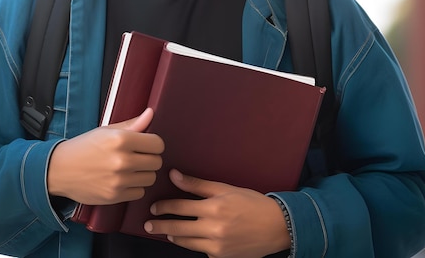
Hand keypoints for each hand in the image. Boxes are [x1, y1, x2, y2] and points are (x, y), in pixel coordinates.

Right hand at [47, 108, 163, 204]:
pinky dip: (134, 187)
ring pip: (150, 178)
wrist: (60, 170)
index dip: (153, 144)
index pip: (158, 144)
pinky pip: (139, 192)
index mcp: (121, 139)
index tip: (146, 144)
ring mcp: (119, 180)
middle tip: (137, 156)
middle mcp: (122, 160)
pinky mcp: (115, 196)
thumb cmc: (84, 147)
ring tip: (129, 168)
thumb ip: (132, 124)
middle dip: (149, 158)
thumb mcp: (106, 130)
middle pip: (156, 162)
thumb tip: (151, 113)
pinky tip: (122, 180)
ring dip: (143, 173)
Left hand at [144, 170, 290, 257]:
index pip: (180, 208)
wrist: (276, 226)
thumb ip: (197, 184)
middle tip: (148, 225)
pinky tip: (189, 240)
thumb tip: (174, 175)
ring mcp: (217, 247)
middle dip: (161, 226)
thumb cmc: (251, 202)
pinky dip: (193, 245)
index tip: (154, 207)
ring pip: (187, 243)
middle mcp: (213, 230)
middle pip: (178, 228)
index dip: (164, 207)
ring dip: (174, 237)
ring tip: (166, 232)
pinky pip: (201, 252)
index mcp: (213, 209)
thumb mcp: (225, 188)